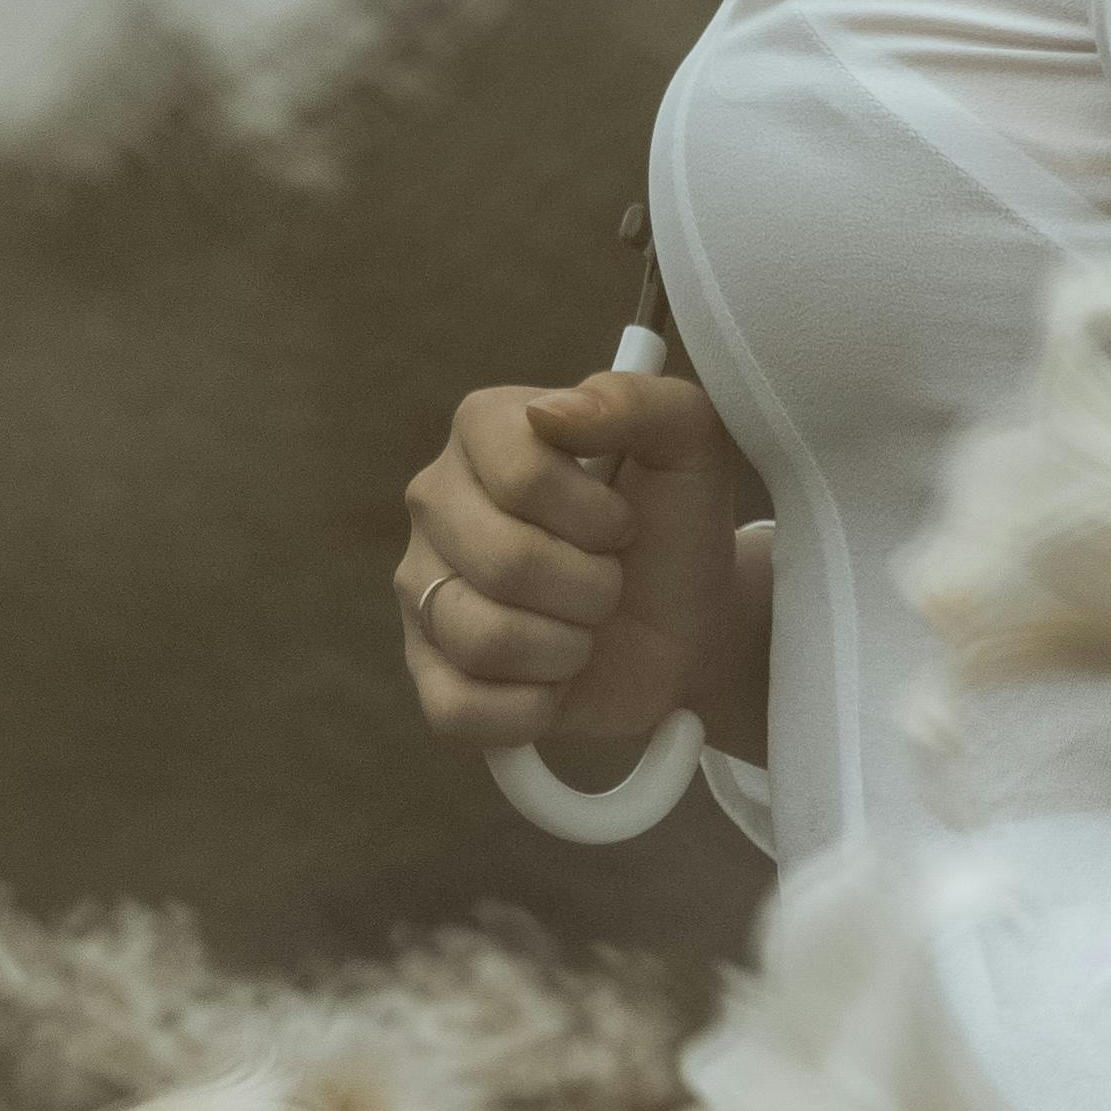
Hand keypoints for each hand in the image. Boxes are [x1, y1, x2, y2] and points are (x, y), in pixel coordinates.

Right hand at [398, 372, 749, 752]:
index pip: (523, 475)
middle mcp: (436, 502)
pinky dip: (531, 709)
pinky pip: (459, 711)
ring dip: (569, 647)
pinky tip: (555, 682)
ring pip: (483, 640)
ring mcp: (421, 589)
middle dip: (593, 586)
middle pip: (507, 562)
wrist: (689, 620)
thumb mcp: (689, 441)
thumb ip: (634, 399)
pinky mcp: (428, 674)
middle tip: (611, 580)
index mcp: (485, 428)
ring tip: (586, 628)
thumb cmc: (677, 520)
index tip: (624, 522)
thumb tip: (547, 413)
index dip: (597, 516)